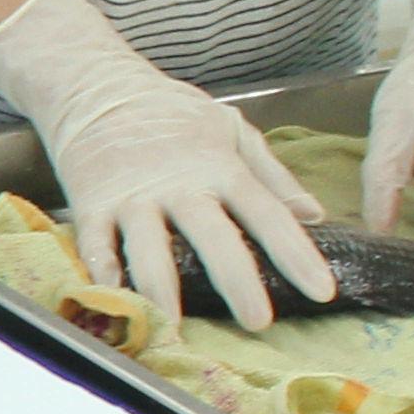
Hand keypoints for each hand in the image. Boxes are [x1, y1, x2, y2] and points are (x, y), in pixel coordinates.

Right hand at [0, 0, 330, 333]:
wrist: (97, 86)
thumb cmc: (170, 112)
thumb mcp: (231, 129)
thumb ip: (272, 174)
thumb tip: (314, 214)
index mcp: (220, 168)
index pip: (267, 214)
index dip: (296, 253)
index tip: (322, 289)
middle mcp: (179, 186)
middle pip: (213, 239)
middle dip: (237, 282)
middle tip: (258, 322)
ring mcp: (132, 196)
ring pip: (150, 249)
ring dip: (162, 288)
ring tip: (174, 326)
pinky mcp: (91, 202)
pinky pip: (95, 242)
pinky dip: (102, 269)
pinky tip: (113, 294)